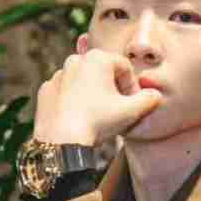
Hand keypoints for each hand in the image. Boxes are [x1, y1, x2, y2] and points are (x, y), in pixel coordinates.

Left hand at [34, 49, 161, 145]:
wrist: (61, 141)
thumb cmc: (98, 122)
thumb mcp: (132, 111)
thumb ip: (149, 99)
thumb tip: (155, 94)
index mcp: (97, 58)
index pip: (124, 68)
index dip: (133, 86)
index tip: (134, 104)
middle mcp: (75, 60)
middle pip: (103, 72)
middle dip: (113, 88)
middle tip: (117, 109)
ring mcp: (57, 75)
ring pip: (83, 81)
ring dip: (93, 94)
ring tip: (98, 115)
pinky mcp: (45, 90)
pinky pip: (65, 92)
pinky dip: (73, 101)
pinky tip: (79, 117)